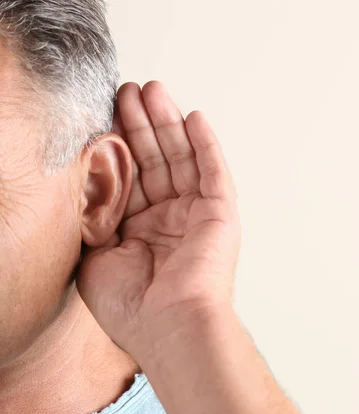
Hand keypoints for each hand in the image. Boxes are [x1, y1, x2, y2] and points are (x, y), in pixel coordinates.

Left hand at [76, 81, 240, 359]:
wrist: (169, 324)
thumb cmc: (131, 303)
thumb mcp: (94, 254)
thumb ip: (93, 218)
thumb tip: (83, 182)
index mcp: (142, 228)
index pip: (131, 175)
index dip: (120, 143)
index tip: (108, 111)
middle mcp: (171, 217)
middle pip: (157, 159)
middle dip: (143, 124)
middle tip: (132, 89)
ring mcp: (197, 213)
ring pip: (184, 158)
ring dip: (170, 124)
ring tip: (156, 91)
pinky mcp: (221, 212)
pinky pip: (214, 171)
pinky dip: (206, 144)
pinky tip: (195, 118)